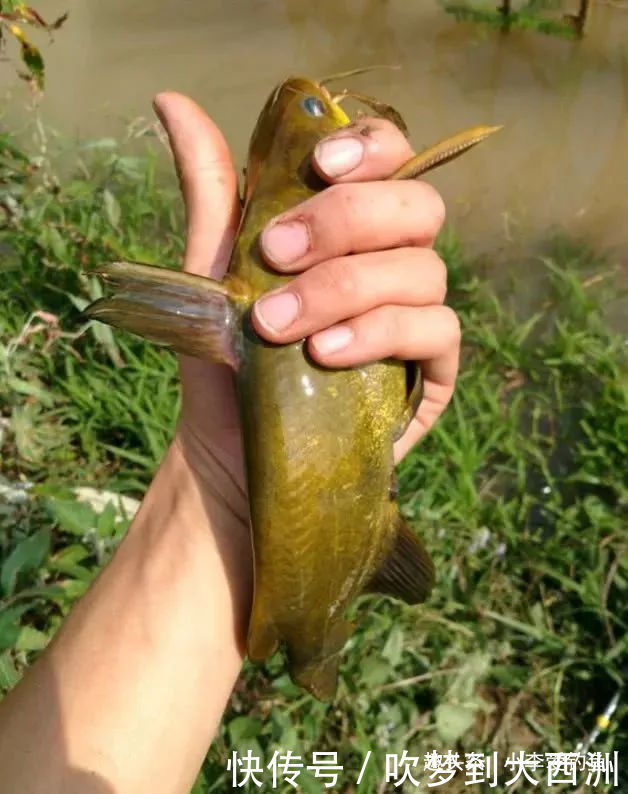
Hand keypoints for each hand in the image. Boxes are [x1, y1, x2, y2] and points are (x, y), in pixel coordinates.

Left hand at [154, 93, 459, 480]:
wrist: (231, 442)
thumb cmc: (228, 354)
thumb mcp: (213, 268)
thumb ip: (212, 189)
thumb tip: (171, 101)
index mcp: (354, 229)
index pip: (394, 158)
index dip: (370, 149)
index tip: (318, 167)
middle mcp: (396, 262)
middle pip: (417, 207)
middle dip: (346, 222)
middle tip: (274, 255)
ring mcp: (420, 315)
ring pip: (423, 270)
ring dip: (344, 289)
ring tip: (277, 327)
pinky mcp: (433, 371)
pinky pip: (436, 331)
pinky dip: (379, 333)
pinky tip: (327, 353)